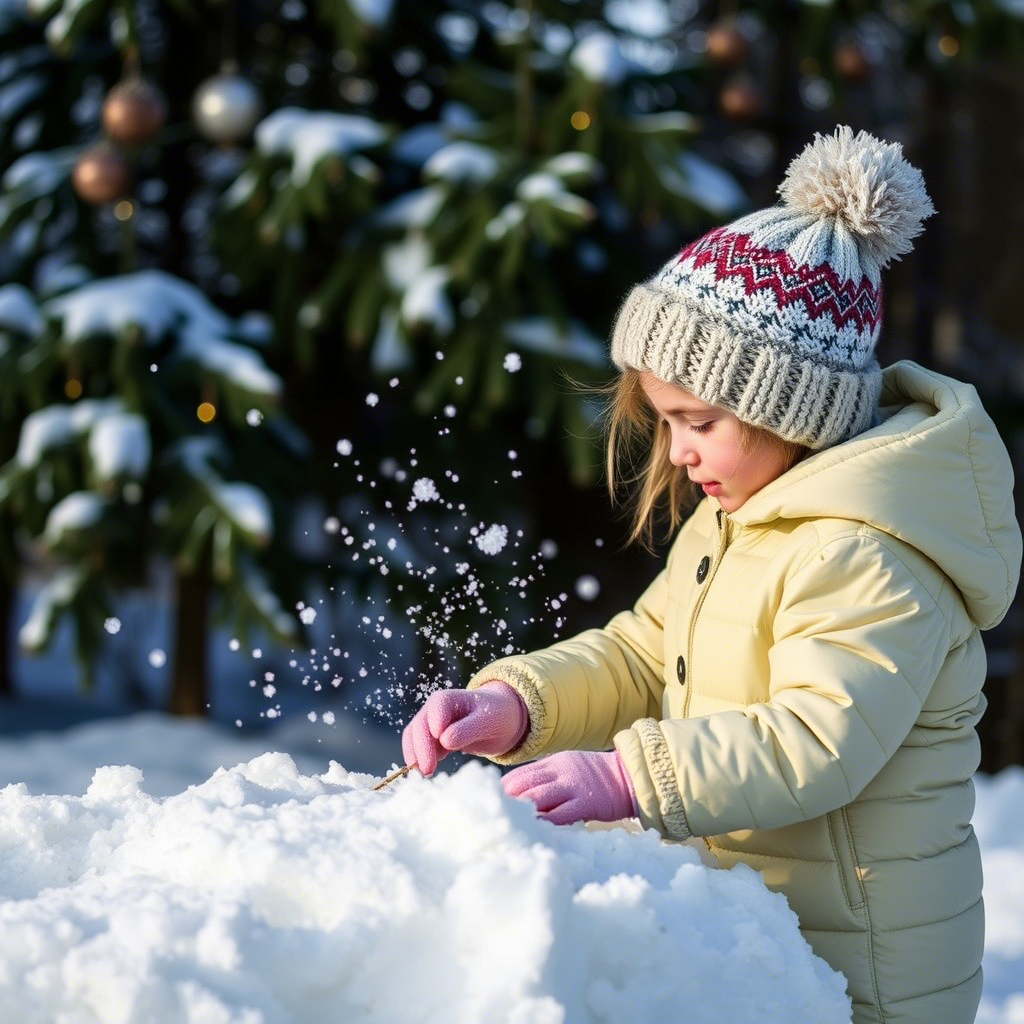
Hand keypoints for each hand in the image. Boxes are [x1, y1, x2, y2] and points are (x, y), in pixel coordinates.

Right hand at [401, 681, 528, 775]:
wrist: (500, 718)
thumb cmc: (496, 715)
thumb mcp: (488, 721)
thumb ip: (467, 730)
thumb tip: (444, 740)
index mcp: (448, 699)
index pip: (435, 708)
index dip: (433, 726)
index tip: (442, 746)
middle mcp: (434, 709)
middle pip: (419, 725)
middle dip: (421, 748)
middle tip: (427, 770)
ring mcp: (430, 724)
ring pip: (414, 738)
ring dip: (416, 755)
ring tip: (424, 775)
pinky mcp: (432, 739)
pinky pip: (419, 748)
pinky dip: (420, 759)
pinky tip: (427, 772)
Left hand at [501, 750, 636, 824]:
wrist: (628, 777)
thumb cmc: (595, 776)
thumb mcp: (567, 766)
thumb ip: (546, 777)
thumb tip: (517, 794)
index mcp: (554, 762)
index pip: (520, 774)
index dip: (502, 789)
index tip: (488, 804)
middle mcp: (560, 772)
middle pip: (524, 784)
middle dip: (505, 801)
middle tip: (489, 817)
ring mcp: (573, 787)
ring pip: (538, 798)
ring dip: (519, 812)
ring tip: (504, 825)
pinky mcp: (586, 804)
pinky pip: (560, 816)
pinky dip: (543, 823)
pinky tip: (531, 831)